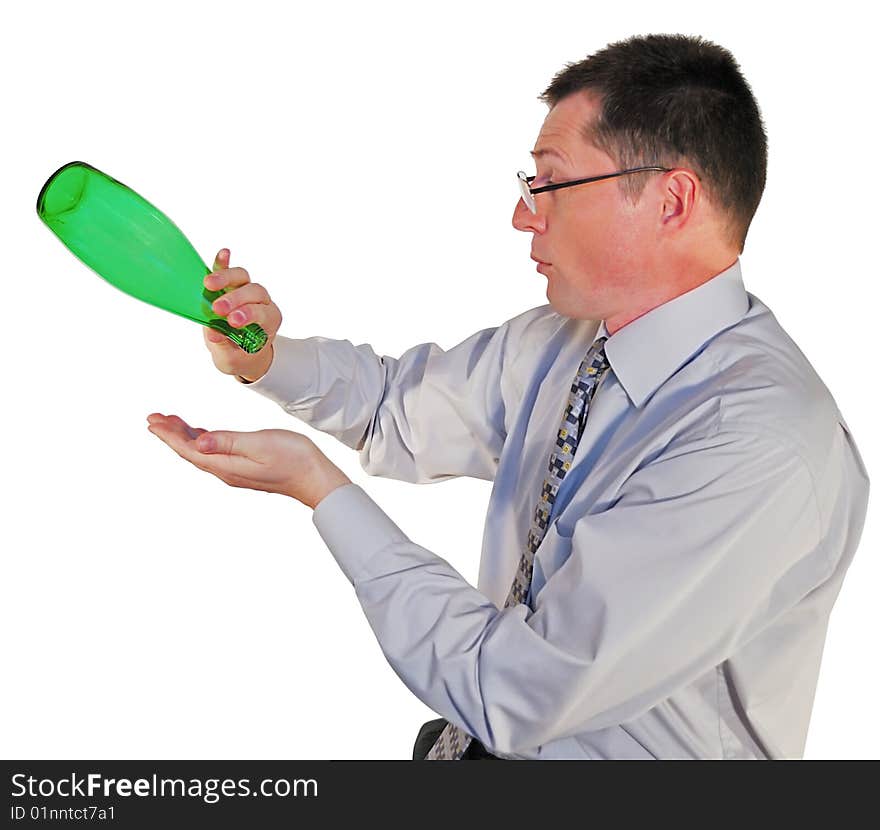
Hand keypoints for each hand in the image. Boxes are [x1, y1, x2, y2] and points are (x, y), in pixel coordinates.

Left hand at [146, 413, 351, 508]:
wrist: (316, 479)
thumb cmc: (294, 459)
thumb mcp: (259, 444)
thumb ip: (227, 442)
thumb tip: (198, 443)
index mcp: (226, 465)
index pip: (189, 450)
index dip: (169, 436)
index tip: (152, 422)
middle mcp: (227, 471)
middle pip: (191, 452)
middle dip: (172, 434)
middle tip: (154, 418)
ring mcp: (236, 471)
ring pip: (202, 452)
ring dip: (186, 436)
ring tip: (171, 422)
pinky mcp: (245, 468)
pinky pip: (215, 454)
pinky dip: (203, 441)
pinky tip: (201, 435)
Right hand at [203, 248, 282, 381]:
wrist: (239, 352)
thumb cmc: (239, 354)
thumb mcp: (231, 359)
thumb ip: (224, 346)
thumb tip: (213, 332)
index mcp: (269, 320)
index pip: (262, 312)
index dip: (248, 314)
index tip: (233, 321)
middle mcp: (261, 302)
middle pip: (253, 291)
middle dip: (235, 299)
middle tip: (218, 309)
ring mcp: (245, 291)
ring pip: (242, 278)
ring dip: (226, 278)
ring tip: (209, 284)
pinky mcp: (230, 285)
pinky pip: (229, 270)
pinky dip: (224, 262)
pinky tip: (223, 254)